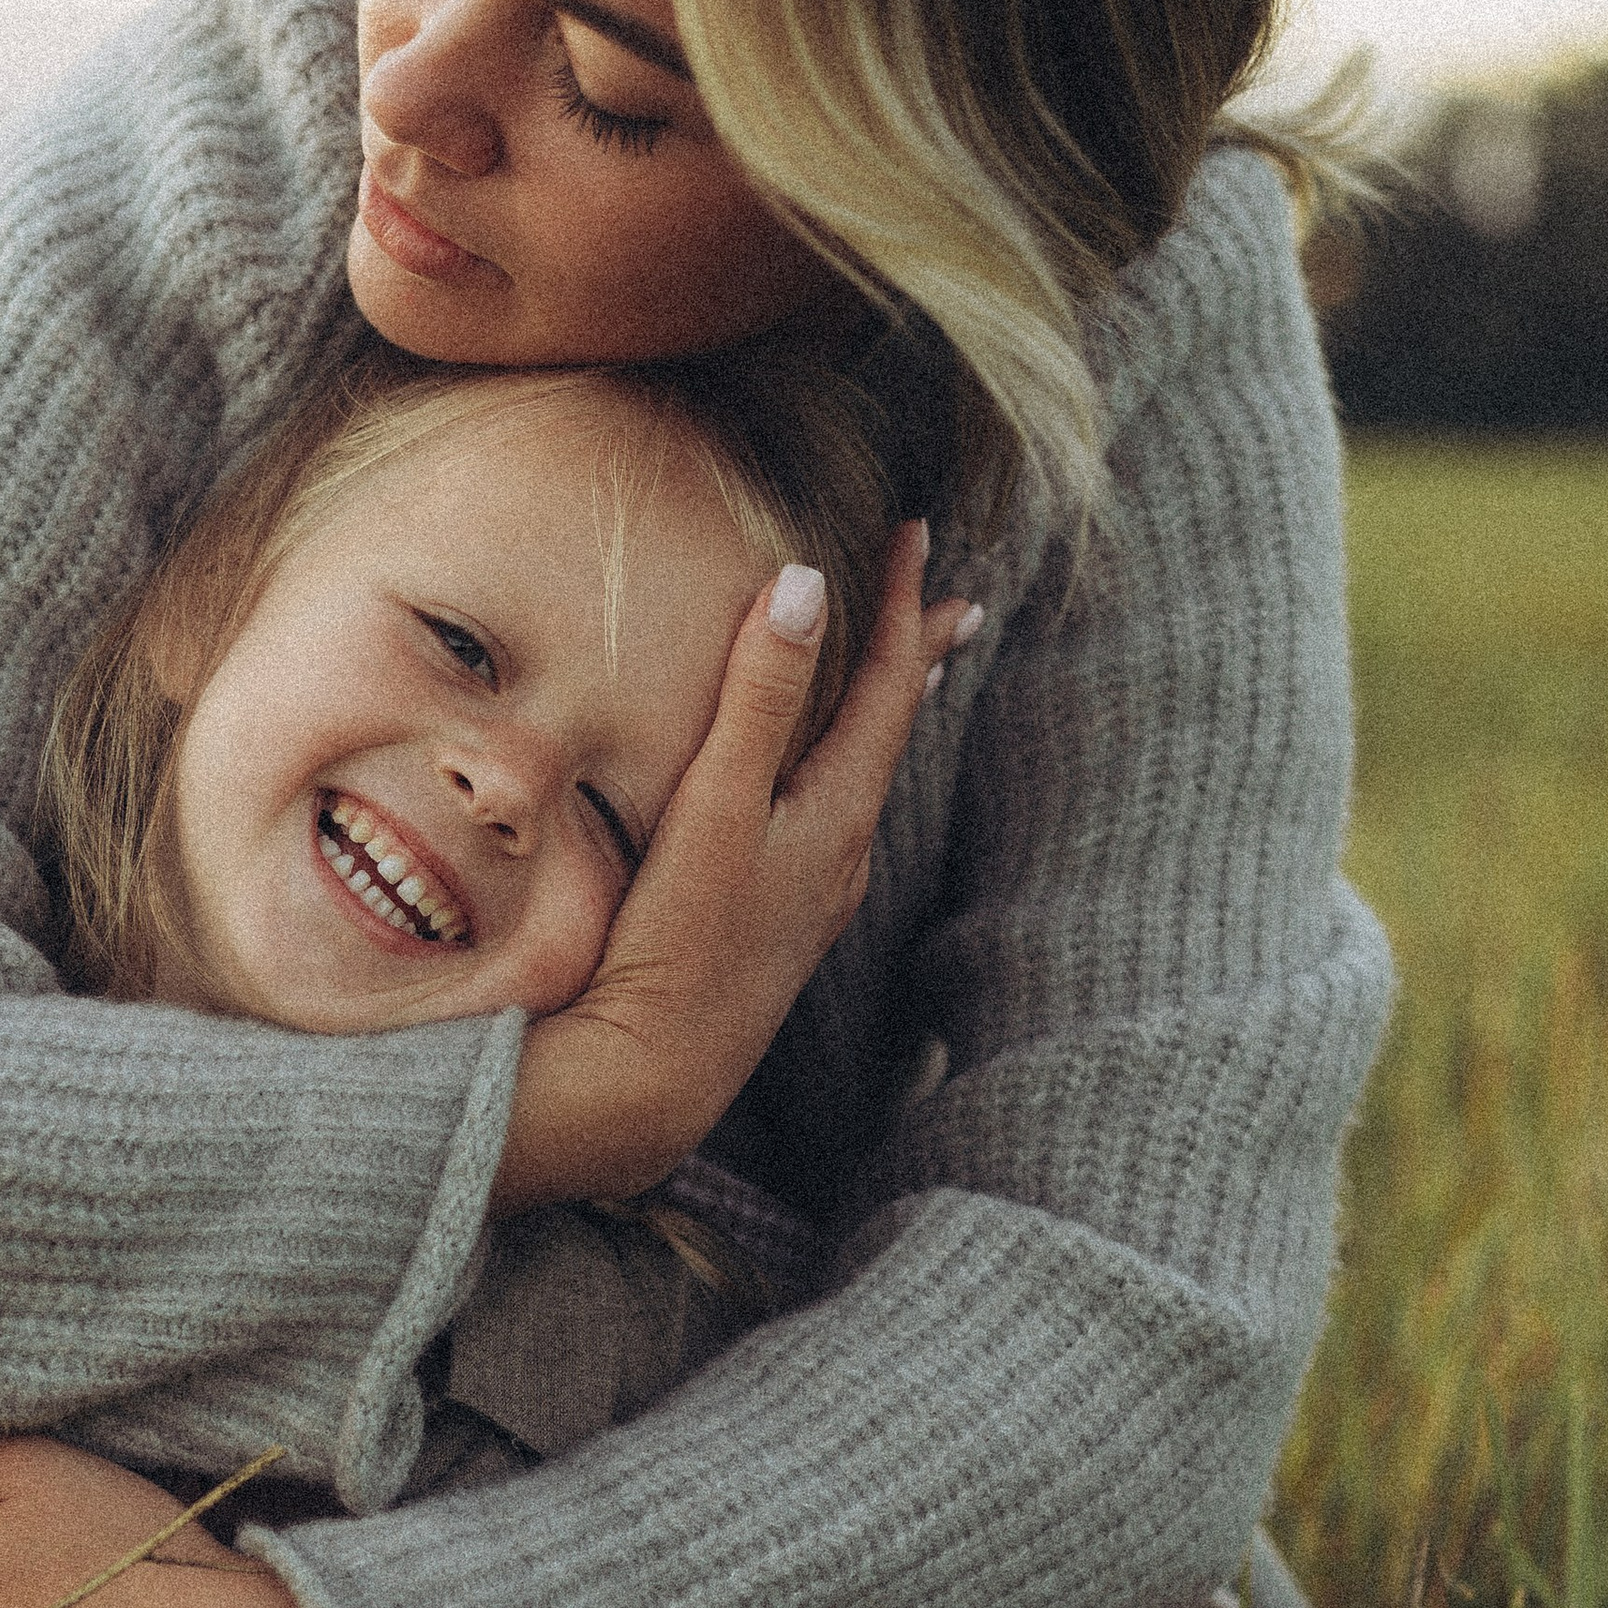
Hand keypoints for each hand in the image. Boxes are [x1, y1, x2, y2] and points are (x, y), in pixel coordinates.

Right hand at [493, 524, 977, 1210]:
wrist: (651, 1076)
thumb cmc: (681, 942)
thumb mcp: (716, 807)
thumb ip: (757, 700)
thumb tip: (802, 587)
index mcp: (835, 815)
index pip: (886, 686)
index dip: (902, 606)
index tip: (917, 531)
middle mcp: (839, 856)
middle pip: (892, 732)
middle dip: (917, 661)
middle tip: (956, 603)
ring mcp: (811, 895)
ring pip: (863, 778)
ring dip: (883, 716)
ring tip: (905, 675)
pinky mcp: (776, 925)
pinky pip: (831, 819)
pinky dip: (841, 770)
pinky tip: (819, 785)